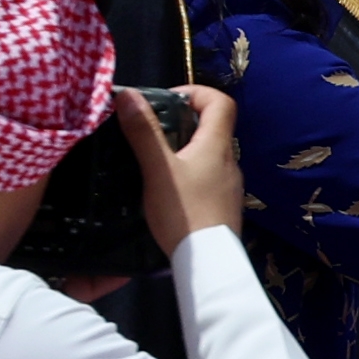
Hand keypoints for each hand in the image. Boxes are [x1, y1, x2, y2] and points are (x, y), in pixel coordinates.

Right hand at [120, 85, 241, 250]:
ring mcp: (230, 185)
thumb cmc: (185, 213)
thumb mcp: (158, 170)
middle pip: (212, 127)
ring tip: (154, 162)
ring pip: (208, 154)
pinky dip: (188, 173)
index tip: (167, 102)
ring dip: (183, 150)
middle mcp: (229, 161)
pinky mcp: (224, 205)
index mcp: (217, 146)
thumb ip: (144, 133)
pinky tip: (168, 190)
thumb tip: (129, 95)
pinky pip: (207, 177)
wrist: (209, 264)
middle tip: (151, 133)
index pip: (220, 102)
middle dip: (181, 122)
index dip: (196, 93)